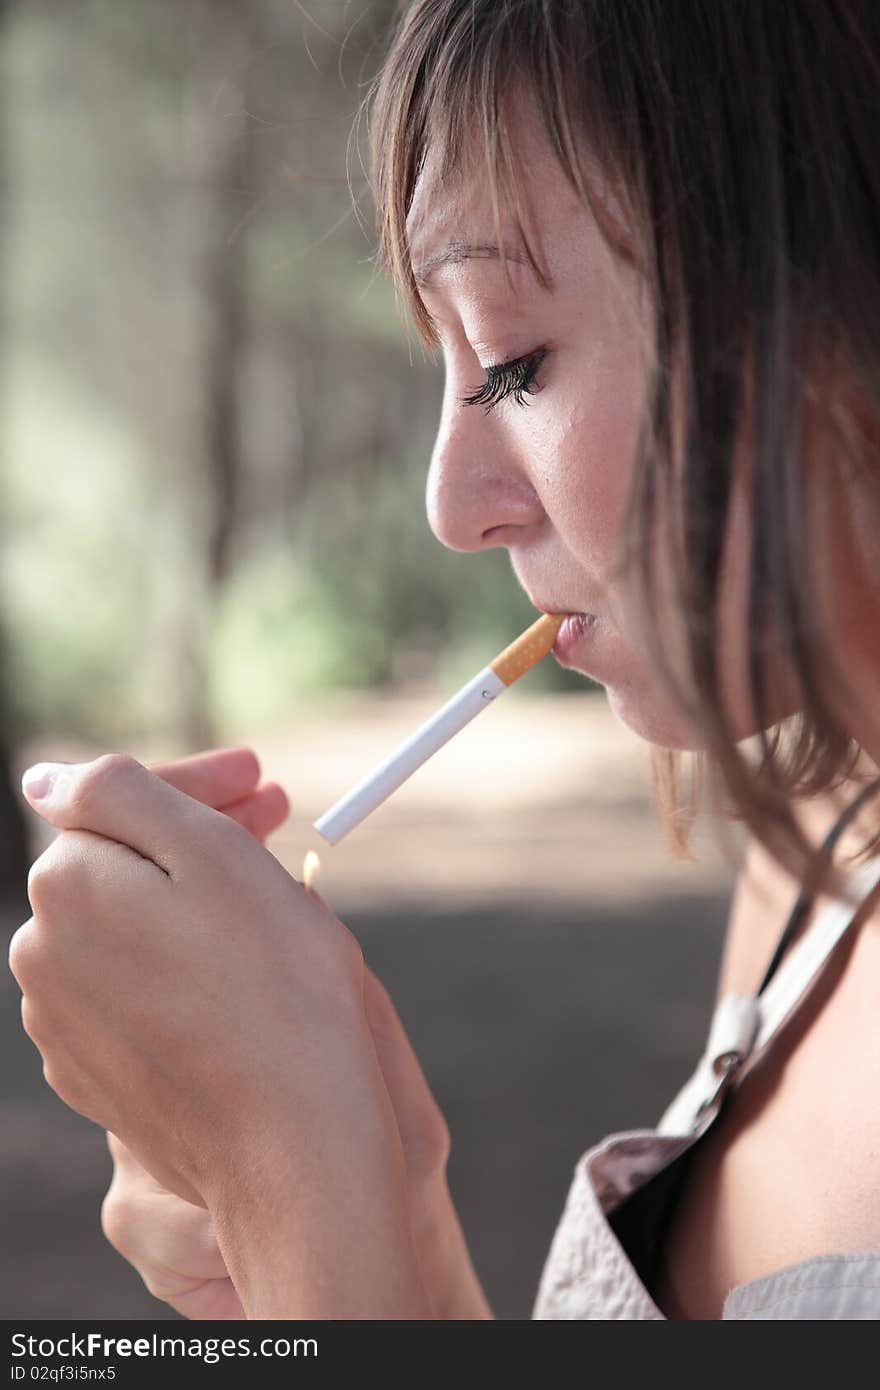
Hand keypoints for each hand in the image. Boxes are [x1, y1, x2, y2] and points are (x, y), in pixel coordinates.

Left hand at [9, 752, 430, 1315]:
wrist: (293, 1140)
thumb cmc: (274, 988)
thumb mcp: (208, 850)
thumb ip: (116, 793)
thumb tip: (43, 779)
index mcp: (65, 887)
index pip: (122, 802)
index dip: (201, 786)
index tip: (262, 782)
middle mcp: (43, 955)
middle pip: (125, 864)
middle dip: (199, 836)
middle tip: (278, 820)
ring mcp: (65, 1023)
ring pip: (133, 927)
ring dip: (194, 901)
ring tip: (271, 903)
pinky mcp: (96, 1074)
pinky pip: (137, 990)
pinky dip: (184, 968)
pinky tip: (241, 974)